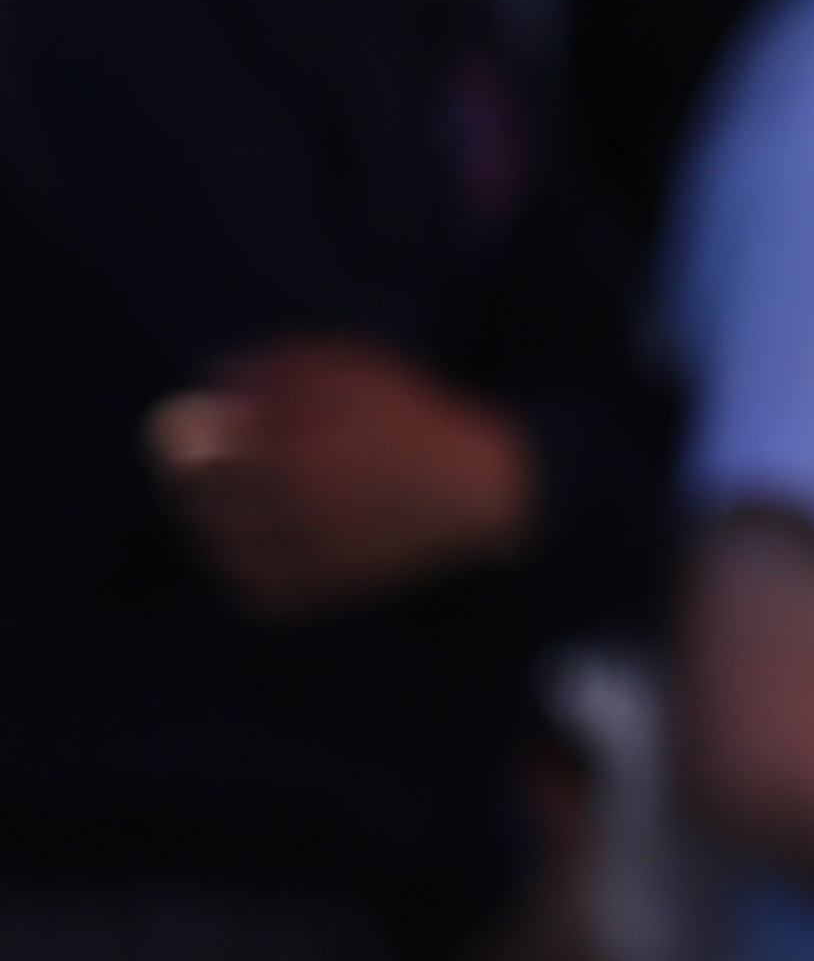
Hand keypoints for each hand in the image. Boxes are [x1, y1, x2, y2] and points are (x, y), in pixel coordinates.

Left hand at [146, 340, 537, 619]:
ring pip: (220, 546)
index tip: (193, 427)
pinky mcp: (320, 593)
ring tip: (213, 509)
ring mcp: (307, 555)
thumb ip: (293, 367)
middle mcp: (295, 506)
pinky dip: (238, 572)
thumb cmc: (418, 424)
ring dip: (206, 525)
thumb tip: (223, 376)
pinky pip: (253, 589)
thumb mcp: (362, 373)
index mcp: (298, 449)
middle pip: (203, 497)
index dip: (187, 435)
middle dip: (190, 479)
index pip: (207, 447)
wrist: (479, 492)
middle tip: (194, 467)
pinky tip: (245, 550)